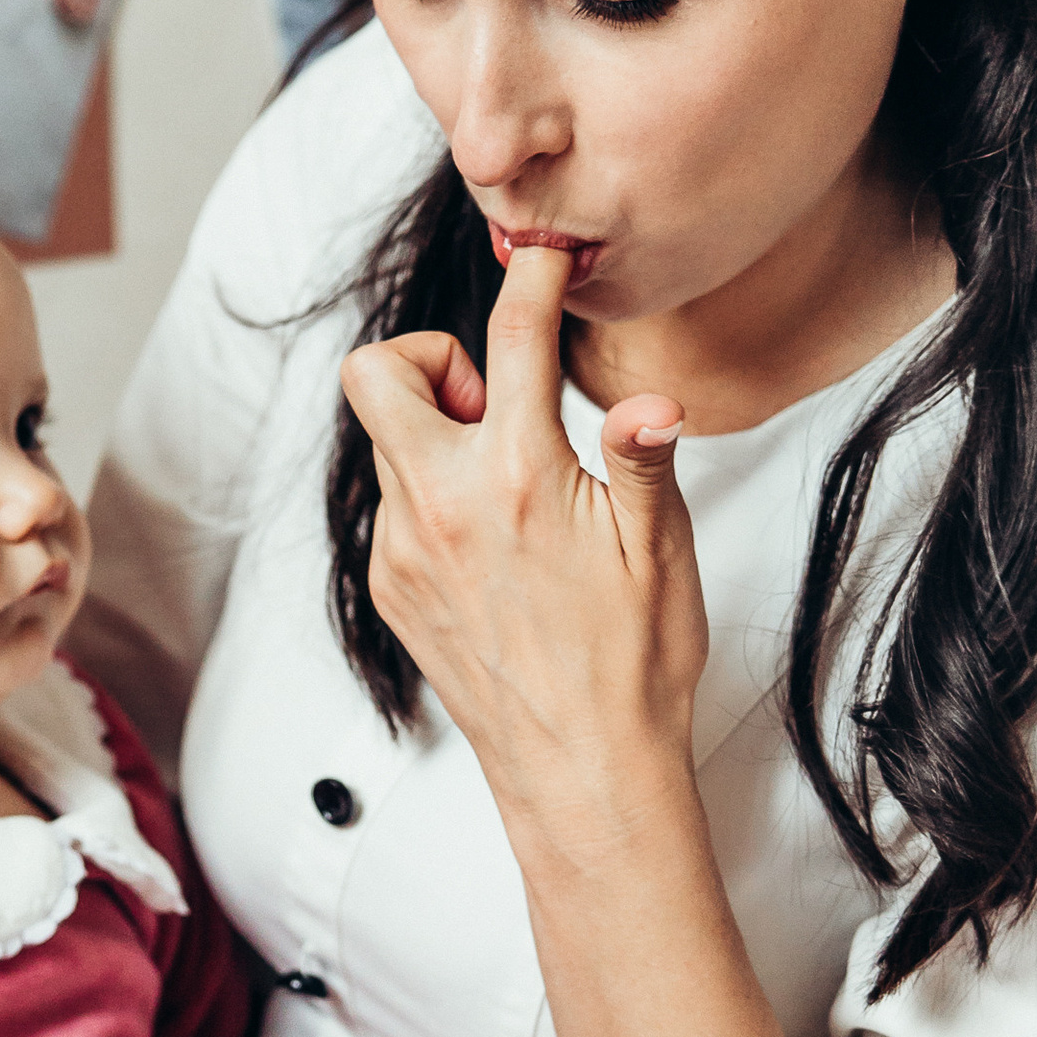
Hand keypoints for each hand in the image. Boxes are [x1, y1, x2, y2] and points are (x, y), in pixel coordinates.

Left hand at [339, 244, 702, 859]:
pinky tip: (491, 545)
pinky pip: (392, 507)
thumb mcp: (662, 550)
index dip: (530, 281)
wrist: (582, 773)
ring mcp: (403, 550)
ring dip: (433, 435)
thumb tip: (652, 402)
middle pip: (374, 370)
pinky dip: (430, 497)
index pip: (511, 339)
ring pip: (383, 443)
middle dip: (428, 359)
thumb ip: (645, 459)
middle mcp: (442, 506)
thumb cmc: (635, 666)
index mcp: (519, 478)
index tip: (542, 263)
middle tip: (492, 405)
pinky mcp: (390, 589)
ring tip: (508, 488)